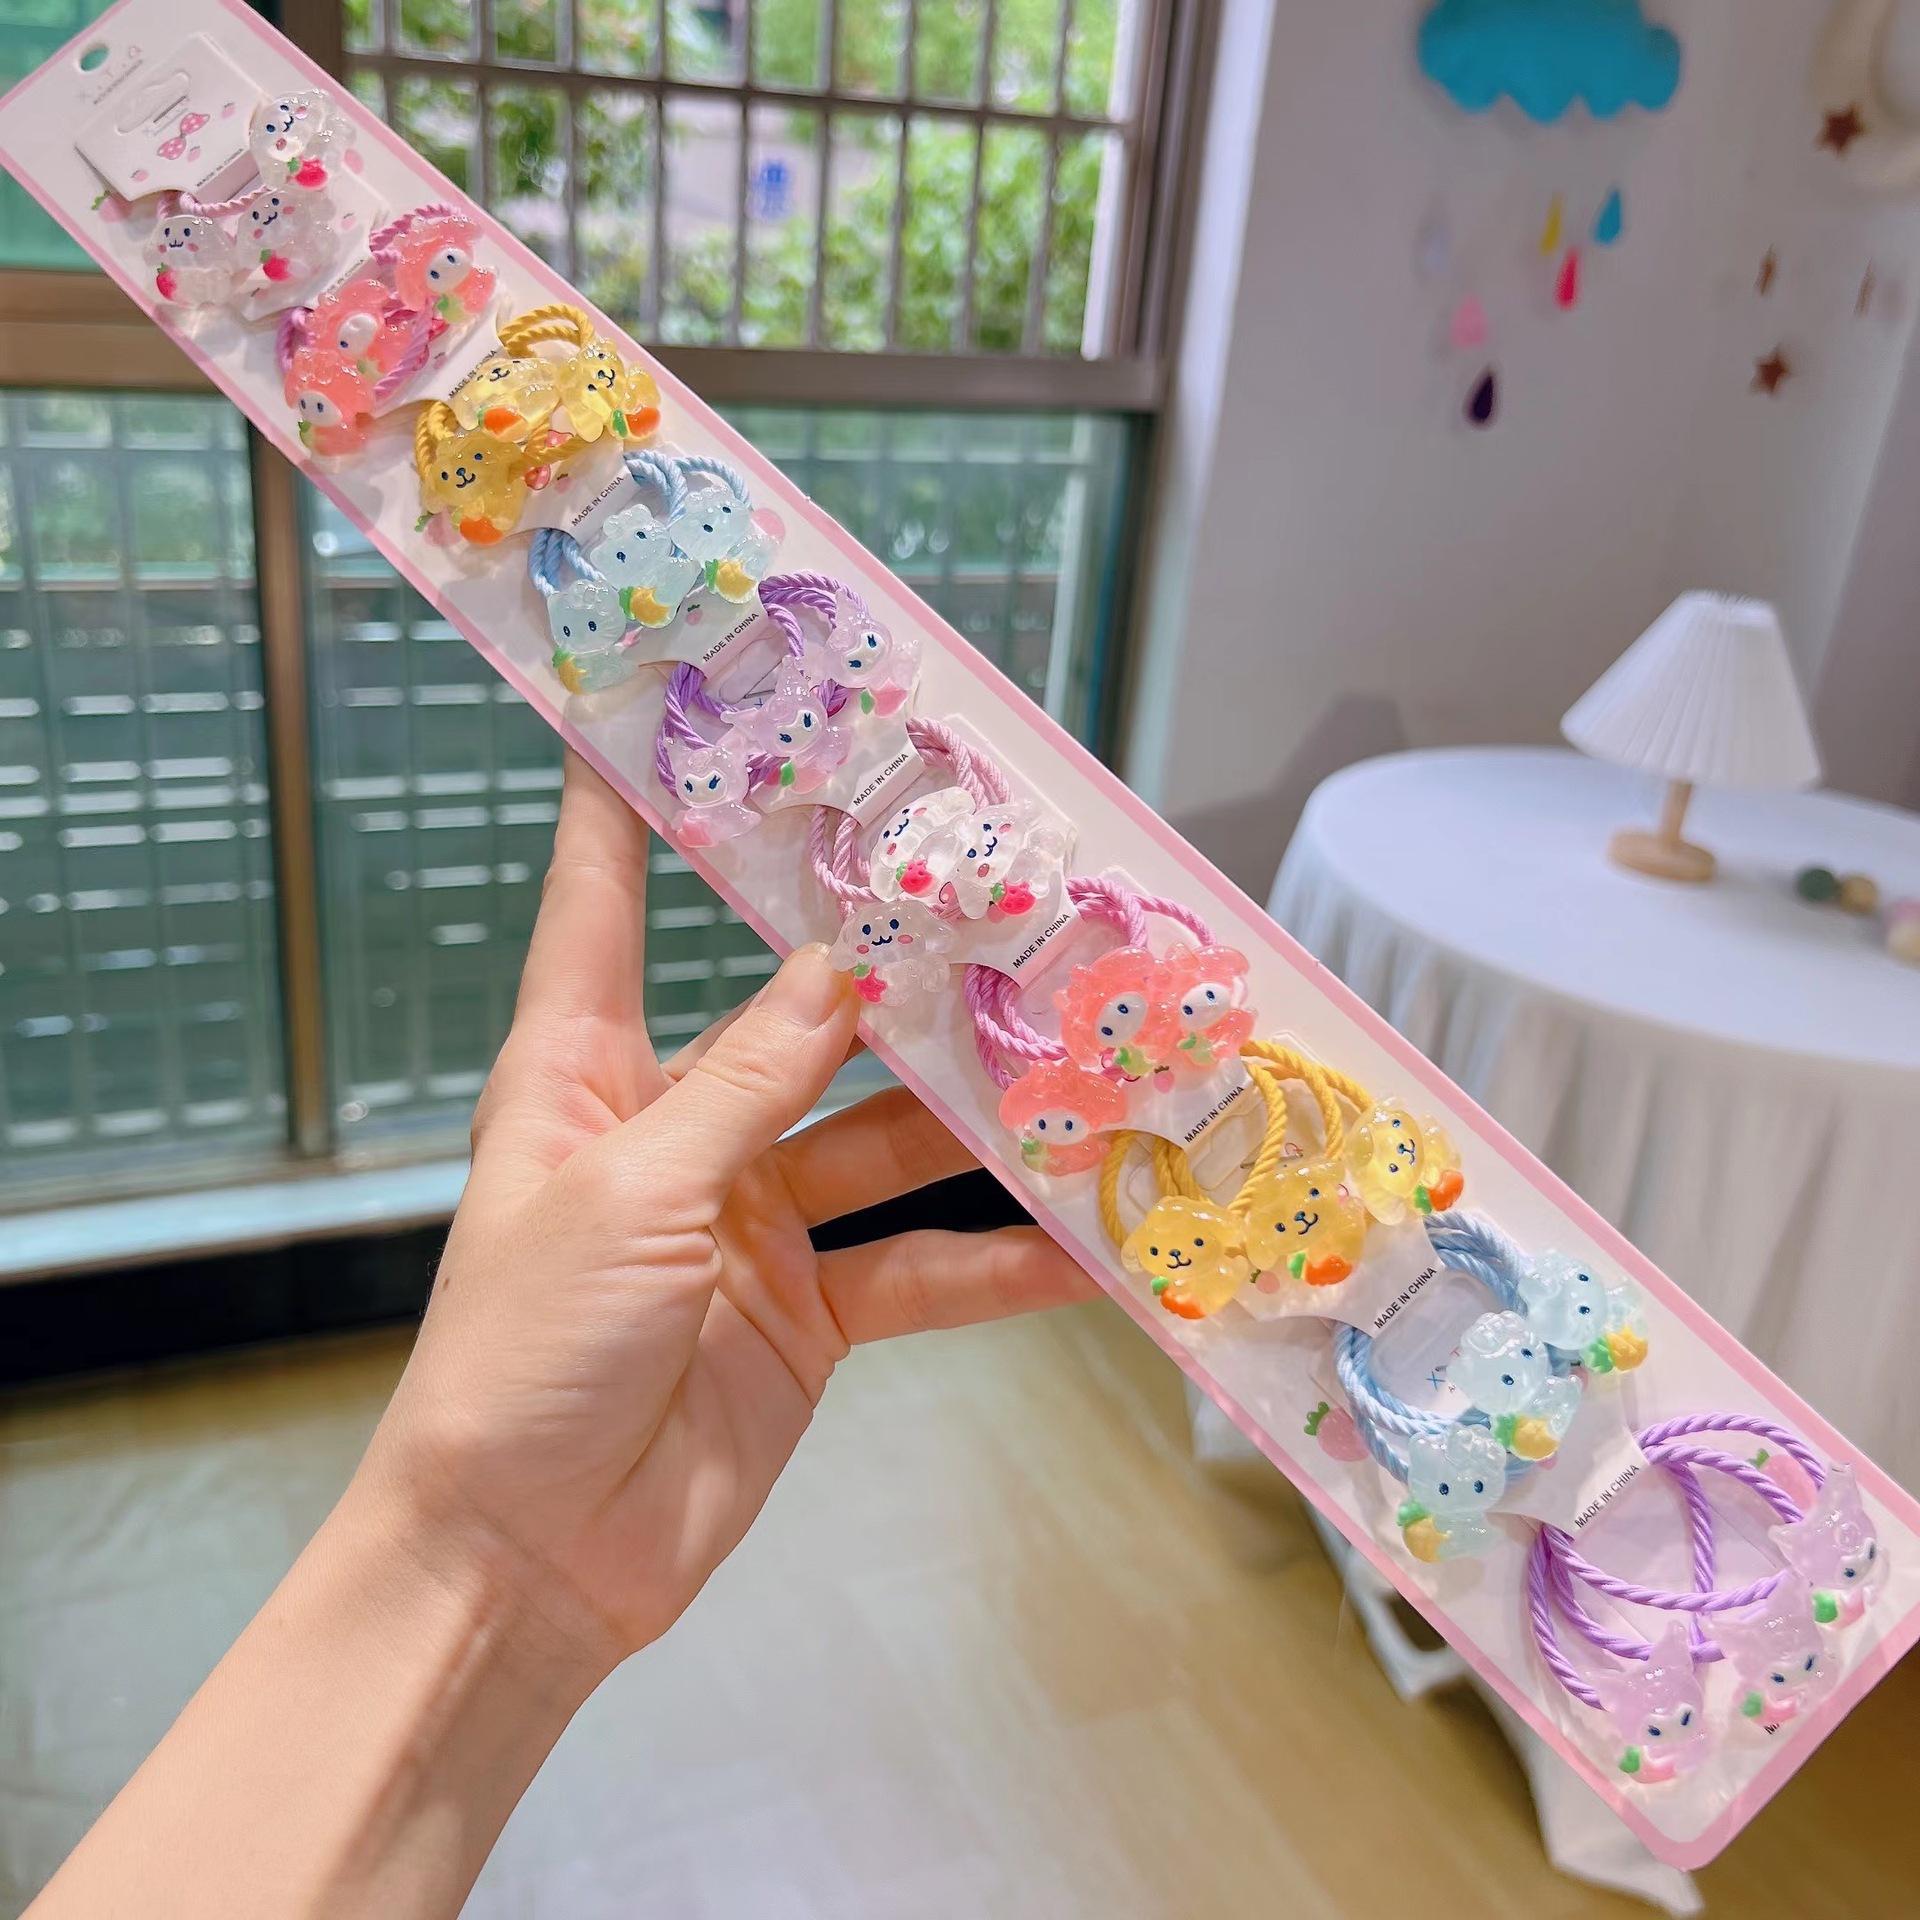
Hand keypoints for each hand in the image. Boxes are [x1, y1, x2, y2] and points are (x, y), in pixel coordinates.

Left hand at [361, 751, 1094, 1675]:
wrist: (528, 1561)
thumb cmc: (525, 1353)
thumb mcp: (631, 1193)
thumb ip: (746, 1084)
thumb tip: (840, 970)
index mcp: (585, 1074)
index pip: (603, 905)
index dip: (627, 806)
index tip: (660, 706)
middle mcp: (677, 1129)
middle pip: (793, 1020)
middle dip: (884, 971)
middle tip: (989, 896)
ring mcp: (751, 1224)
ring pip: (880, 1142)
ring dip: (971, 1121)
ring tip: (1077, 1063)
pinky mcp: (808, 1316)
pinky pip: (916, 1270)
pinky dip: (993, 1265)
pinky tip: (1080, 1246)